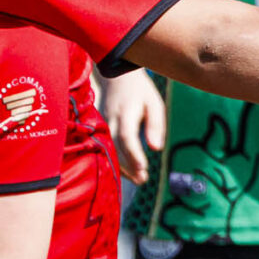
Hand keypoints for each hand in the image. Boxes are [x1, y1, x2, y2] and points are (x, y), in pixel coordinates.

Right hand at [99, 68, 163, 184]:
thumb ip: (156, 125)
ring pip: (110, 150)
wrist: (116, 78)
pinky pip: (107, 147)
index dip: (134, 154)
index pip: (127, 136)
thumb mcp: (154, 103)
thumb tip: (156, 148)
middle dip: (129, 166)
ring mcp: (103, 125)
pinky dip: (117, 160)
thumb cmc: (140, 92)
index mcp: (125, 113)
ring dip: (123, 167)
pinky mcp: (101, 128)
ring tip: (138, 180)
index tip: (143, 168)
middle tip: (143, 180)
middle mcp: (111, 120)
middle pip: (117, 147)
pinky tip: (127, 171)